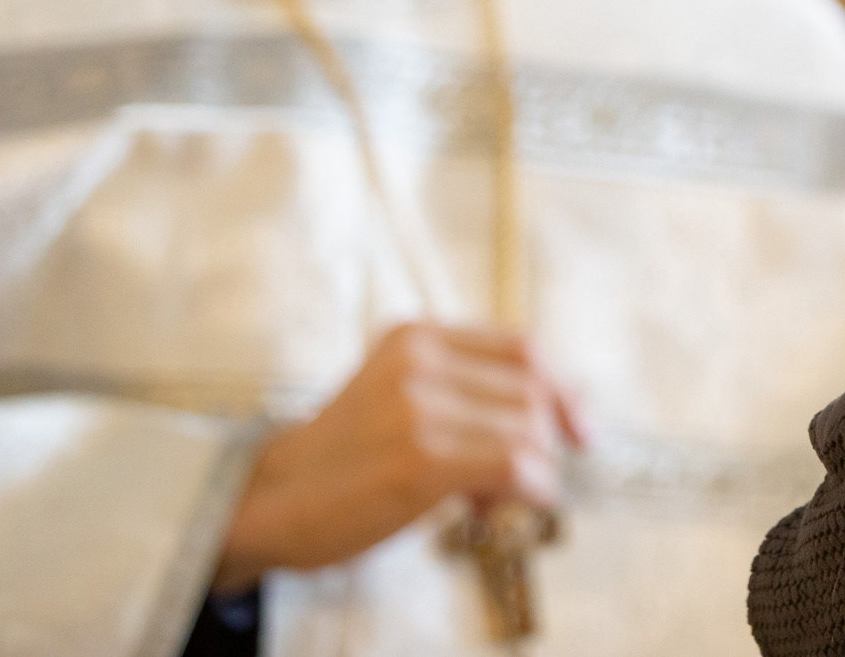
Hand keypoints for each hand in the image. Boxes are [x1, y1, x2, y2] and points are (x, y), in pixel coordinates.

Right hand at [212, 322, 586, 593]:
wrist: (265, 500)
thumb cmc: (341, 459)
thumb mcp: (396, 394)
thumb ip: (460, 388)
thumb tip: (554, 411)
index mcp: (416, 336)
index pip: (523, 348)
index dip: (562, 390)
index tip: (578, 430)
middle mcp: (420, 360)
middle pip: (532, 390)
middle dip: (546, 441)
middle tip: (525, 481)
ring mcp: (418, 406)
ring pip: (528, 430)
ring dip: (534, 473)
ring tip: (497, 499)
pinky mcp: (419, 456)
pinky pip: (514, 466)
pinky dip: (529, 491)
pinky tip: (504, 509)